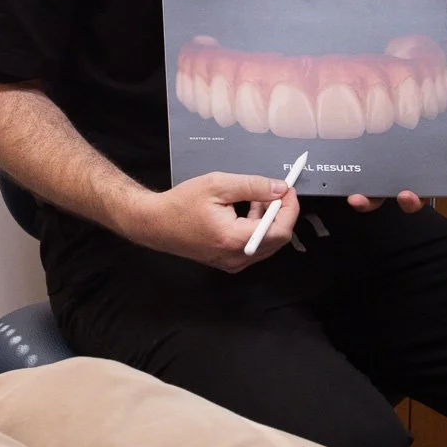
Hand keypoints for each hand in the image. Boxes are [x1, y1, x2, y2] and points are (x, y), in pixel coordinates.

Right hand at [118, 173, 299, 271]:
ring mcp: (232, 262)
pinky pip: (254, 247)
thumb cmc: (181, 204)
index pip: (279, 230)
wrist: (156, 223)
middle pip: (278, 239)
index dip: (290, 208)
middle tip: (276, 191)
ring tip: (258, 197)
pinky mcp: (228, 261)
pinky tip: (248, 210)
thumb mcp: (218, 184)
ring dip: (270, 219)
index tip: (288, 189)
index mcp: (234, 238)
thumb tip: (280, 189)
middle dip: (281, 213)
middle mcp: (235, 256)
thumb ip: (253, 186)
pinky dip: (258, 228)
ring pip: (267, 243)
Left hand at [348, 130, 446, 212]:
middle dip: (392, 201)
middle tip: (396, 195)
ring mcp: (376, 175)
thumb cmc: (425, 129)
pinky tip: (342, 183)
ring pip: (370, 196)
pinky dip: (345, 182)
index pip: (418, 195)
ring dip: (365, 202)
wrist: (392, 102)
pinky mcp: (357, 168)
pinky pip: (350, 179)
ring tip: (358, 198)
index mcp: (417, 176)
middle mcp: (396, 179)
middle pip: (394, 199)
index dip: (413, 200)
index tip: (408, 195)